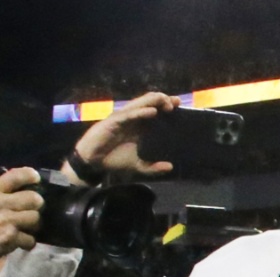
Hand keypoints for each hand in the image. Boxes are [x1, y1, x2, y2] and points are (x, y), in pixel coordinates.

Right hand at [0, 167, 42, 256]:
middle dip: (35, 205)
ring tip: (22, 227)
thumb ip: (0, 190)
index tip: (35, 178)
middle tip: (29, 209)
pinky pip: (29, 239)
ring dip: (31, 225)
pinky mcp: (10, 238)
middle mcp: (0, 202)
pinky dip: (25, 242)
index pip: (17, 176)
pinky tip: (17, 241)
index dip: (30, 176)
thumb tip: (17, 186)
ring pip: (35, 219)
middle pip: (34, 199)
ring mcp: (6, 220)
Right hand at [67, 92, 182, 180]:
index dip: (166, 106)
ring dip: (154, 102)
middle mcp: (132, 119)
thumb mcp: (138, 165)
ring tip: (167, 102)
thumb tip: (170, 167)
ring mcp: (123, 119)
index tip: (180, 105)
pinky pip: (129, 114)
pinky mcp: (113, 122)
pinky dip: (141, 112)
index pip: (155, 111)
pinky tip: (153, 112)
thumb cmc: (114, 160)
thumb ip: (153, 167)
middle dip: (163, 100)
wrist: (93, 162)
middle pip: (149, 104)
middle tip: (176, 102)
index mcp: (139, 126)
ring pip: (140, 105)